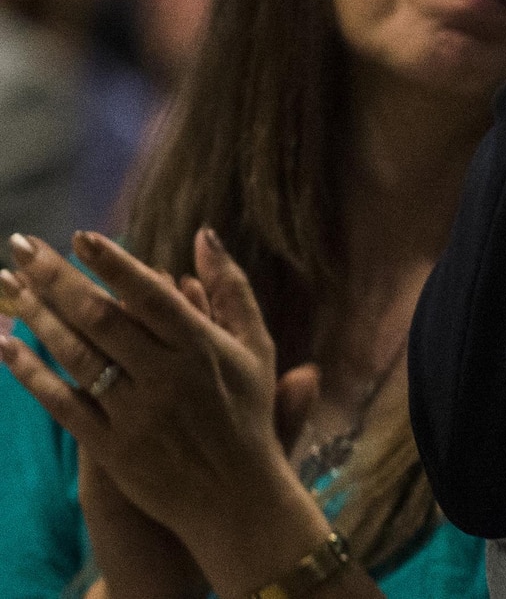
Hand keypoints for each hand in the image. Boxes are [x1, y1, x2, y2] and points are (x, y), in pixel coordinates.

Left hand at [0, 230, 332, 594]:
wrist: (236, 497)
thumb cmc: (248, 412)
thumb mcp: (255, 346)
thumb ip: (230, 289)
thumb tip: (204, 235)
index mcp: (202, 347)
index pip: (150, 296)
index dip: (114, 264)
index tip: (79, 236)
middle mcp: (166, 376)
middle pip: (102, 319)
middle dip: (57, 279)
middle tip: (22, 246)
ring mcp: (135, 413)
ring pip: (77, 356)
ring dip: (37, 317)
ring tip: (7, 284)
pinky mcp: (111, 447)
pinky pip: (63, 403)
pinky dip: (32, 374)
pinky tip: (5, 346)